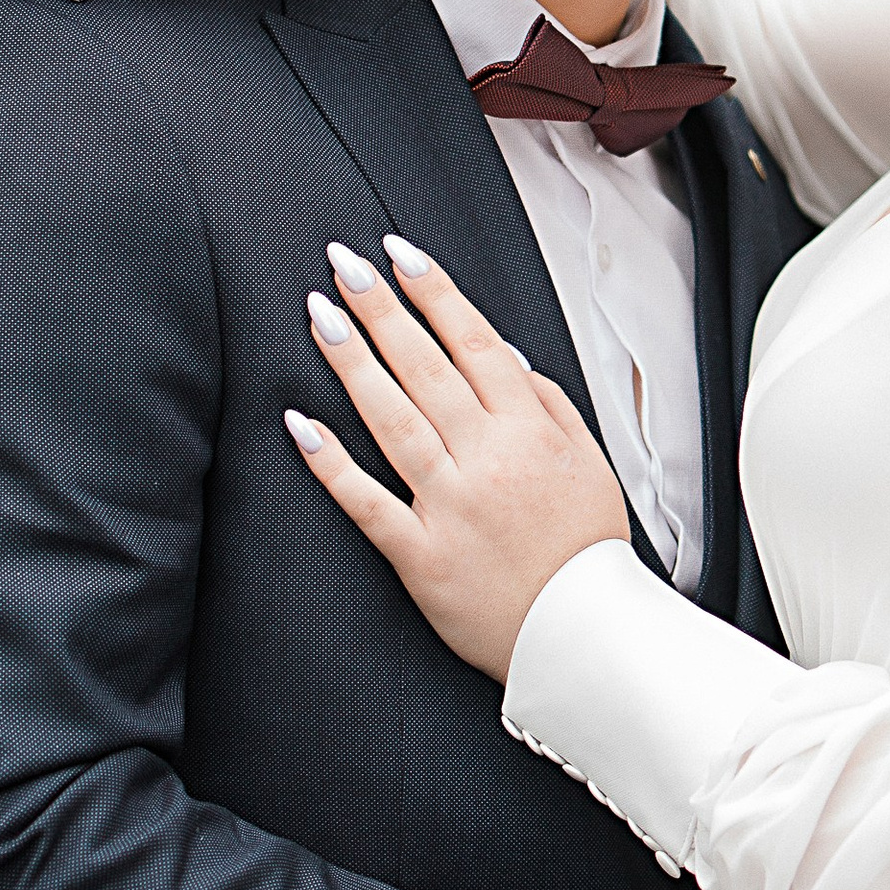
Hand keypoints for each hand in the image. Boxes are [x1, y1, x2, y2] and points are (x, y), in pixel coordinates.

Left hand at [287, 235, 628, 678]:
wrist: (583, 636)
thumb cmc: (585, 551)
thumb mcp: (590, 461)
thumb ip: (548, 403)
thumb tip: (503, 352)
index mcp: (530, 432)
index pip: (475, 342)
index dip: (434, 292)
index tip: (399, 252)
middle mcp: (488, 459)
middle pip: (425, 368)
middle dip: (381, 308)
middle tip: (342, 262)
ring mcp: (451, 506)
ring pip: (393, 420)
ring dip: (353, 363)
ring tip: (319, 316)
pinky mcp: (420, 555)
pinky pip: (367, 501)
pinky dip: (331, 463)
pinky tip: (299, 422)